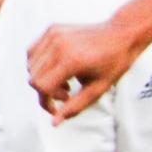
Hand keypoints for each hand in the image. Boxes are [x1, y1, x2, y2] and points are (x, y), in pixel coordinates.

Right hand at [27, 13, 143, 122]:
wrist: (121, 35)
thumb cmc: (113, 64)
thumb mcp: (97, 91)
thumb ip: (74, 107)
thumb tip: (54, 122)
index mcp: (71, 60)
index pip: (41, 86)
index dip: (46, 102)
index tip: (59, 107)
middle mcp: (58, 45)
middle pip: (34, 77)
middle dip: (45, 92)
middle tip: (65, 94)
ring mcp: (54, 34)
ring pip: (30, 64)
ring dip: (42, 78)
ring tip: (64, 81)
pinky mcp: (52, 29)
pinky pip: (34, 51)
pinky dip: (40, 64)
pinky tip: (58, 69)